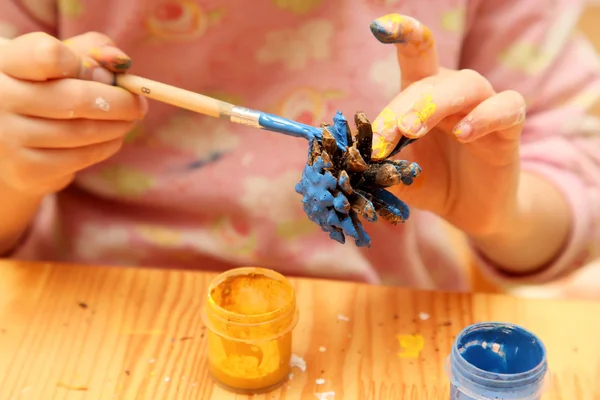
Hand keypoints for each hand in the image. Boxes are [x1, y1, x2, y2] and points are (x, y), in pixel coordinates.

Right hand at [0, 32, 145, 195]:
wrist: (8, 144)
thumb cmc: (41, 90)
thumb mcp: (56, 63)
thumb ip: (89, 51)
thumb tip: (120, 59)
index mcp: (3, 61)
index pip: (47, 55)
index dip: (85, 64)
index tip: (104, 73)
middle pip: (76, 99)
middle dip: (120, 102)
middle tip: (139, 105)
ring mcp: (8, 136)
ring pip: (84, 131)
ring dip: (119, 125)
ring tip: (130, 119)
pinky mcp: (26, 169)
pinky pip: (82, 156)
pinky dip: (108, 145)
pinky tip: (113, 137)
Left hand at [369, 15, 525, 238]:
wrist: (469, 208)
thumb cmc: (430, 181)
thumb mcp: (396, 175)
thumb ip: (376, 165)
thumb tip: (348, 158)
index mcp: (423, 95)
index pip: (416, 53)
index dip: (403, 33)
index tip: (379, 26)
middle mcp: (454, 93)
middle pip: (429, 82)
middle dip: (400, 108)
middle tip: (381, 139)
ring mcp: (484, 106)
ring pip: (466, 85)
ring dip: (434, 105)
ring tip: (411, 130)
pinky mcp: (510, 128)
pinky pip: (506, 108)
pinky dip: (485, 117)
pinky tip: (464, 134)